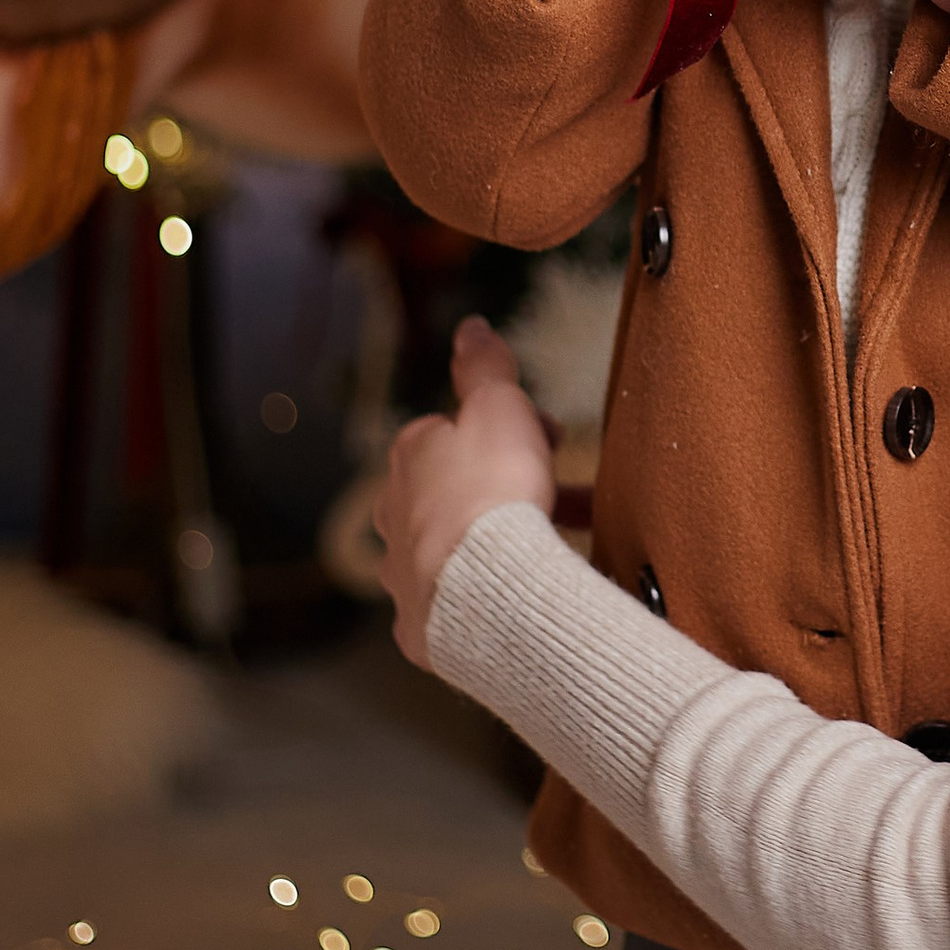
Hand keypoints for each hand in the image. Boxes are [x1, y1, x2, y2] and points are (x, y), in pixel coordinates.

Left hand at [377, 318, 555, 670]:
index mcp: (410, 456)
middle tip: (555, 493)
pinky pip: (450, 601)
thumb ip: (485, 367)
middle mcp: (394, 512)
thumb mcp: (500, 408)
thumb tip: (471, 327)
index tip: (551, 439)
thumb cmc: (492, 493)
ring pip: (448, 546)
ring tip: (540, 551)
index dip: (507, 429)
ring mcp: (402, 571)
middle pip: (452, 489)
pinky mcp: (419, 622)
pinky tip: (509, 595)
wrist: (483, 586)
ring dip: (488, 541)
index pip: (454, 429)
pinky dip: (479, 593)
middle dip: (500, 487)